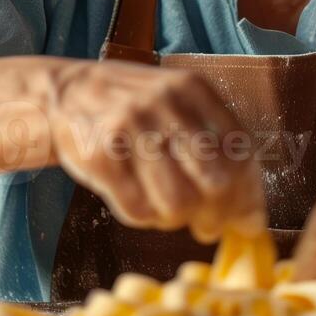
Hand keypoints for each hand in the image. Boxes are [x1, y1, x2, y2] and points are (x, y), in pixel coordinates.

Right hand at [46, 60, 264, 240]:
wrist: (64, 92)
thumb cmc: (134, 107)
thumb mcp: (178, 103)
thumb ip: (216, 144)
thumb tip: (251, 217)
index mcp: (192, 88)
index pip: (241, 153)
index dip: (249, 196)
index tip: (246, 221)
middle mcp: (163, 103)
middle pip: (215, 183)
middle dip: (218, 216)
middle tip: (208, 227)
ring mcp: (128, 128)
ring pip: (177, 204)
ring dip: (178, 220)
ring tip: (170, 213)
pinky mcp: (99, 156)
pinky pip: (138, 211)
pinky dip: (145, 218)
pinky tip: (142, 203)